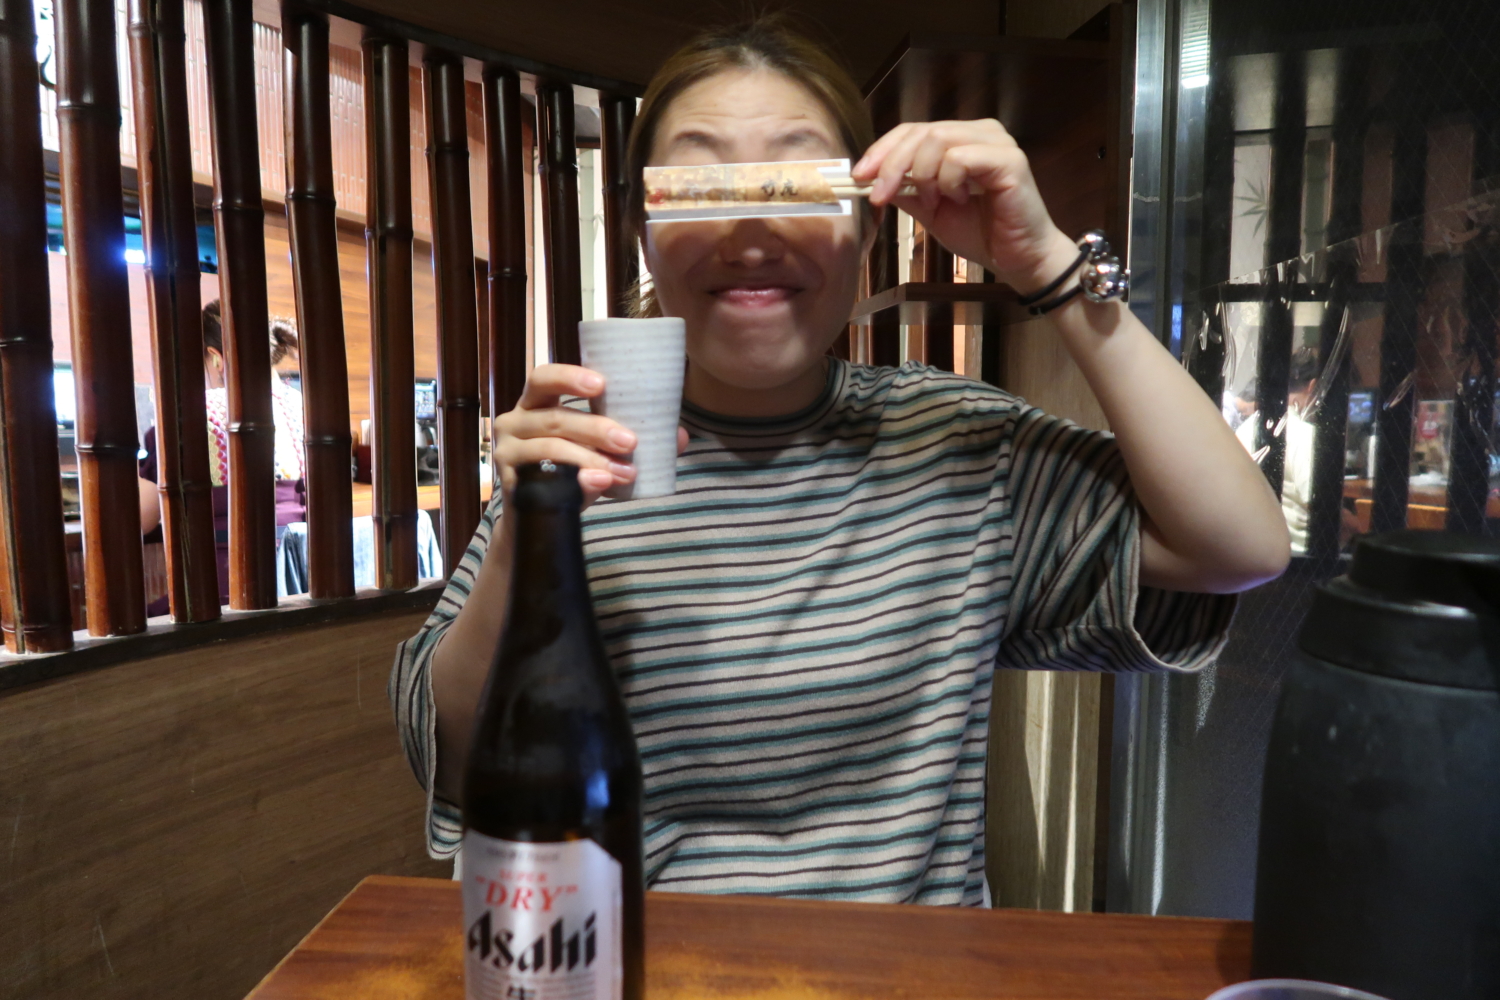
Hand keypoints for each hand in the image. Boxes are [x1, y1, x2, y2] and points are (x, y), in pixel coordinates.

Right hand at [495, 364, 689, 507]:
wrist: (538, 516)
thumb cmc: (570, 470)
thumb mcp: (598, 449)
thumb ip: (631, 440)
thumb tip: (680, 437)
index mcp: (536, 404)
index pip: (544, 378)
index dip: (569, 377)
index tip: (602, 384)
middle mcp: (515, 423)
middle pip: (555, 418)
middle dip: (596, 429)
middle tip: (630, 441)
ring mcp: (507, 454)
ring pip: (551, 450)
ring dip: (592, 459)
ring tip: (625, 471)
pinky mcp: (509, 484)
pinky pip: (543, 480)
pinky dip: (576, 481)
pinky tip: (600, 484)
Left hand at [852, 119, 1079, 295]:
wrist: (1017, 260)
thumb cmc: (980, 233)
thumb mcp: (930, 209)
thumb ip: (905, 190)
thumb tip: (869, 178)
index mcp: (961, 138)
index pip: (913, 129)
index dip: (882, 150)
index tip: (859, 177)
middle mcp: (980, 132)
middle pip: (921, 132)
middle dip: (892, 164)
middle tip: (880, 194)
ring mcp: (997, 142)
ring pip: (938, 140)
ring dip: (923, 176)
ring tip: (935, 202)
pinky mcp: (1009, 160)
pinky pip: (960, 158)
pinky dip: (948, 181)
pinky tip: (959, 199)